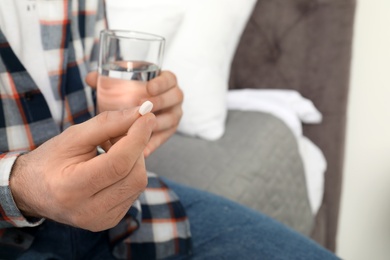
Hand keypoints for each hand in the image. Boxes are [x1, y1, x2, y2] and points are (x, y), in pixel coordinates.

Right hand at [10, 109, 155, 231]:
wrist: (33, 191)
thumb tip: (143, 114)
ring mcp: (101, 220)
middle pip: (134, 175)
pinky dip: (130, 172)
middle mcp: (88, 211)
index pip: (118, 163)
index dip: (137, 138)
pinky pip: (133, 191)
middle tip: (120, 133)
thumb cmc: (51, 160)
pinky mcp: (110, 220)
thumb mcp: (74, 136)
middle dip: (135, 148)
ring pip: (138, 183)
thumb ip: (109, 123)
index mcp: (72, 188)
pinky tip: (114, 165)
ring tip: (113, 149)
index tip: (147, 117)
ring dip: (134, 160)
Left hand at [86, 71, 182, 156]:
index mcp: (165, 82)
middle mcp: (172, 99)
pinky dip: (152, 144)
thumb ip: (104, 81)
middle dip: (161, 102)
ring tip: (141, 128)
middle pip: (175, 98)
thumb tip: (90, 78)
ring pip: (171, 119)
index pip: (170, 78)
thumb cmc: (126, 94)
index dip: (162, 82)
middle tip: (145, 107)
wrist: (133, 113)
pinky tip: (141, 151)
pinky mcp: (166, 133)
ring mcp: (172, 116)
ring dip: (157, 123)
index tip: (149, 87)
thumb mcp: (116, 84)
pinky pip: (163, 139)